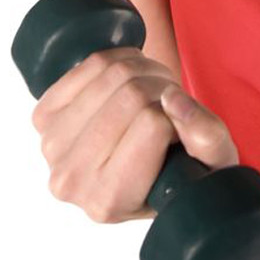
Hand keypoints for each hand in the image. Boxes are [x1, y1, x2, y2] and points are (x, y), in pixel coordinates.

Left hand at [30, 46, 238, 223]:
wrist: (140, 168)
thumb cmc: (184, 172)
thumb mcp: (216, 168)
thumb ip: (209, 139)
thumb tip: (173, 102)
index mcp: (109, 202)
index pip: (152, 125)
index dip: (177, 111)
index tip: (181, 123)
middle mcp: (71, 180)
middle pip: (129, 95)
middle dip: (162, 84)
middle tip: (172, 100)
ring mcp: (51, 146)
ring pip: (109, 73)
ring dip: (143, 67)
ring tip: (155, 90)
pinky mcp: (43, 116)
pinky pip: (88, 64)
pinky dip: (117, 57)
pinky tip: (129, 77)